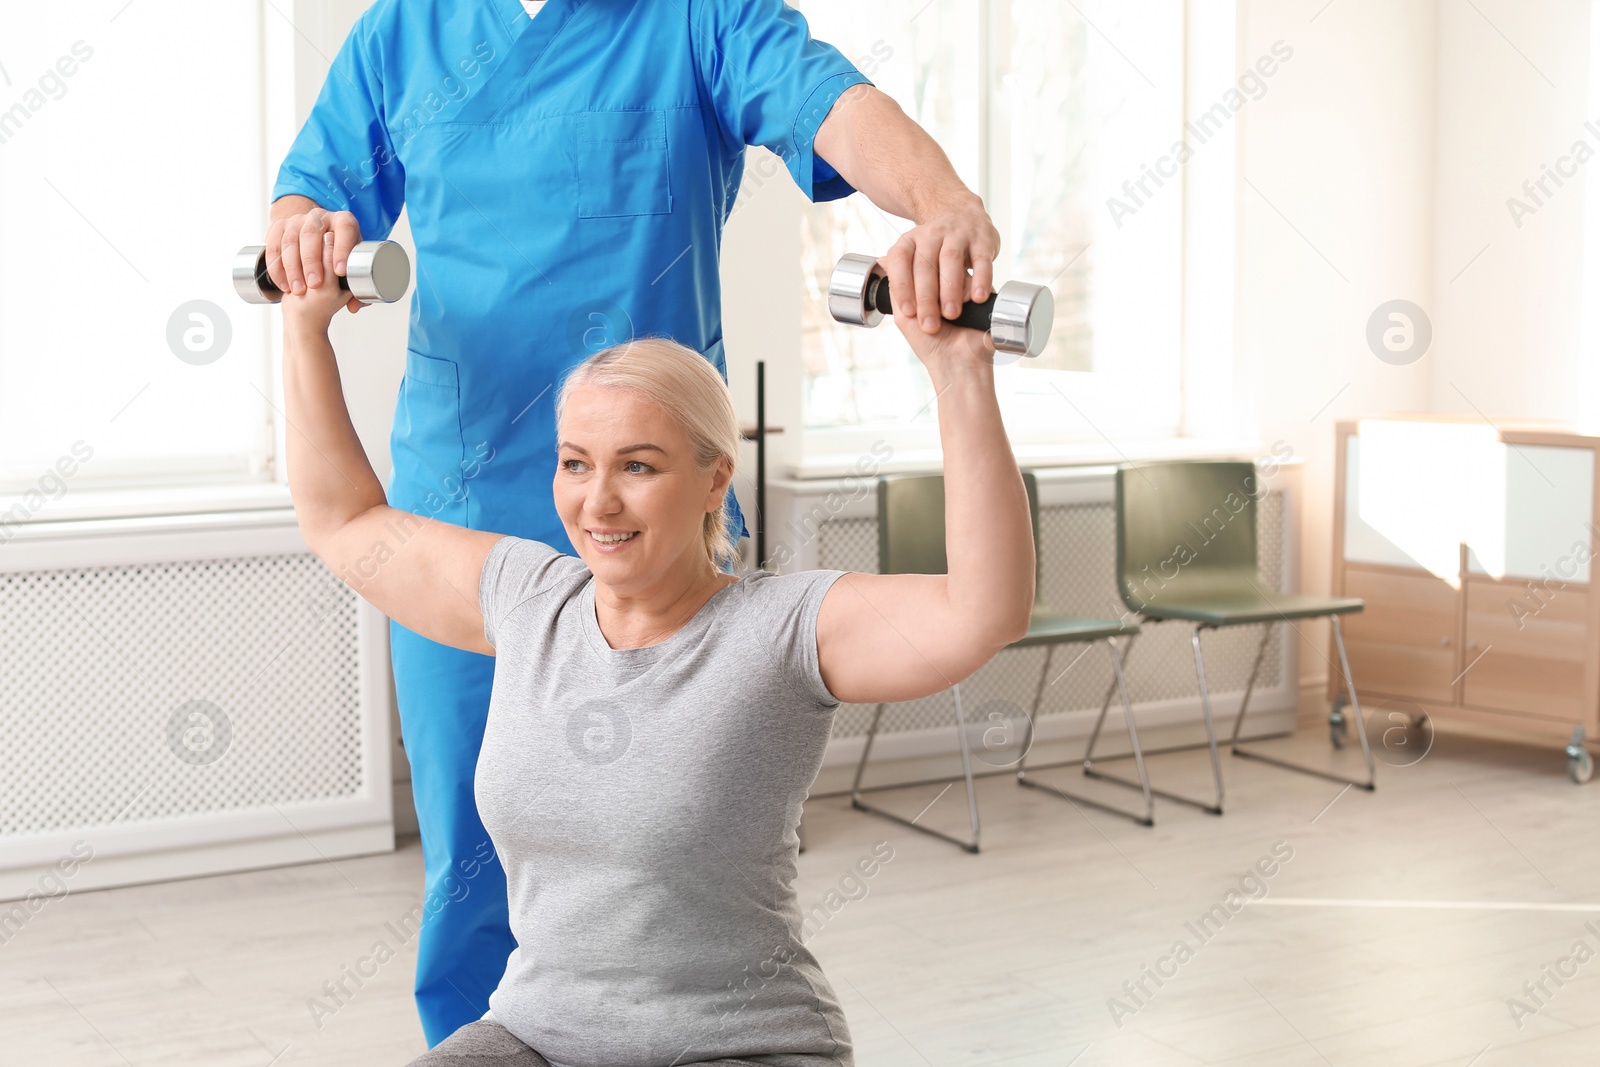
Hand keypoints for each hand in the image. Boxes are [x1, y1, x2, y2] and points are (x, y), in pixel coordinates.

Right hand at [265, 206, 363, 314]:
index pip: (345, 229)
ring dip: (293, 268)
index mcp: (344, 221)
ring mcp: (297, 220)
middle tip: (315, 285)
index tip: (340, 272)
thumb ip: (355, 286)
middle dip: (312, 262)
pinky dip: (277, 268)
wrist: (312, 241)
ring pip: (290, 241)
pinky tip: (284, 285)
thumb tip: (355, 306)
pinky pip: (273, 247)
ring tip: (299, 290)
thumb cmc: (336, 257)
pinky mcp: (279, 227)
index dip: (342, 250)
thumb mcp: (350, 265)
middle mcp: (319, 216)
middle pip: (312, 234)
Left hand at [880, 195, 1000, 335]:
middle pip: (925, 264)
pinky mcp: (983, 242)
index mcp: (910, 241)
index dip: (902, 286)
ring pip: (951, 260)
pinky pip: (981, 261)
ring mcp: (957, 236)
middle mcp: (931, 235)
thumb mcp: (911, 260)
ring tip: (951, 313)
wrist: (968, 218)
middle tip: (931, 324)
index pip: (900, 260)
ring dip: (950, 289)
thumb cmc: (938, 254)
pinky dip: (980, 279)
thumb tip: (882, 265)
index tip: (908, 312)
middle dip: (927, 298)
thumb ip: (897, 271)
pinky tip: (978, 296)